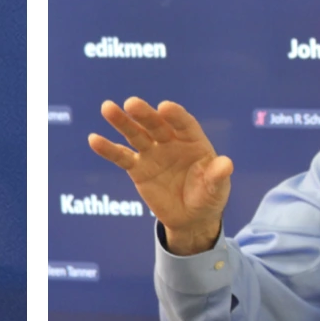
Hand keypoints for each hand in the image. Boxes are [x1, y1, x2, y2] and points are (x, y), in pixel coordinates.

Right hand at [87, 98, 233, 254]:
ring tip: (107, 108)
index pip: (184, 124)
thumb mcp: (217, 189)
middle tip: (131, 103)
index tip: (164, 107)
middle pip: (156, 124)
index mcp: (193, 141)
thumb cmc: (208, 197)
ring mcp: (153, 153)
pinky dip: (108, 149)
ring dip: (121, 122)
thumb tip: (226, 164)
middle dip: (144, 114)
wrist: (191, 217)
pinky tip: (93, 139)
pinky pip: (122, 157)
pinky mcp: (138, 168)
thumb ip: (218, 176)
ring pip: (136, 134)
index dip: (175, 116)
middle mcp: (171, 142)